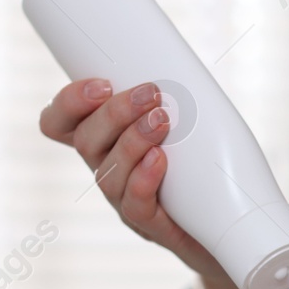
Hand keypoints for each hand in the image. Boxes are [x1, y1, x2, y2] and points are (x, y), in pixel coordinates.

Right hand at [38, 78, 227, 284]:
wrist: (229, 224)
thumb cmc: (203, 166)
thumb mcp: (184, 123)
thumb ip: (173, 96)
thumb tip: (185, 61)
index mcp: (104, 141)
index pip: (59, 123)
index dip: (68, 103)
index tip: (102, 84)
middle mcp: (106, 170)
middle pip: (85, 142)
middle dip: (114, 113)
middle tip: (150, 93)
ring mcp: (124, 201)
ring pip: (108, 173)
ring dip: (132, 141)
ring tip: (161, 121)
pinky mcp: (151, 227)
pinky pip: (135, 206)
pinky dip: (144, 179)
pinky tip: (160, 160)